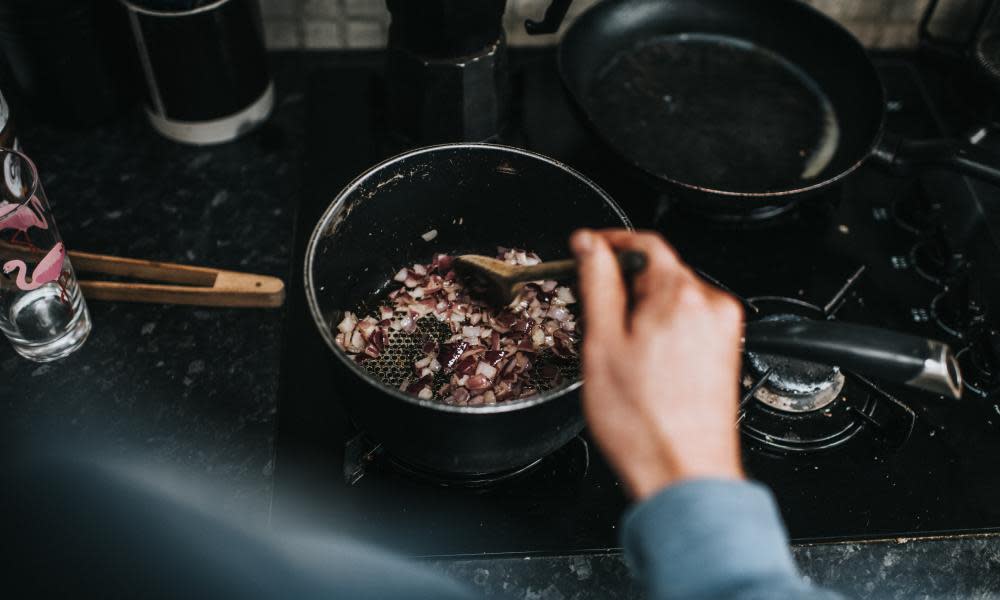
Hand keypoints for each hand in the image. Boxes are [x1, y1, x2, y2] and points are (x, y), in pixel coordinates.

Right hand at [570, 229, 745, 499]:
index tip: (586, 249)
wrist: (683, 473)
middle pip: (659, 270)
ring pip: (672, 298)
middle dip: (624, 284)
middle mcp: (711, 305)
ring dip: (643, 309)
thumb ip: (598, 282)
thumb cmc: (643, 423)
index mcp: (680, 295)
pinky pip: (688, 322)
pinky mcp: (724, 351)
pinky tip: (645, 364)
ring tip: (621, 351)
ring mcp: (722, 329)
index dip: (609, 241)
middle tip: (595, 315)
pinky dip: (663, 329)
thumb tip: (590, 244)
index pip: (644, 242)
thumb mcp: (602, 343)